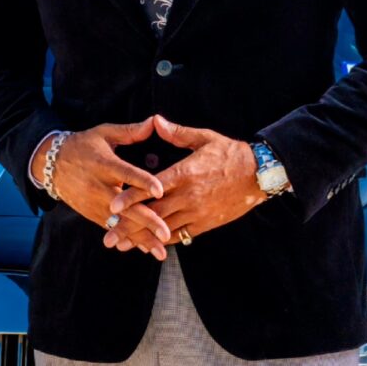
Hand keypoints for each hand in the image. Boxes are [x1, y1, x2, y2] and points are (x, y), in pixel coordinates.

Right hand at [33, 116, 172, 256]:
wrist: (51, 165)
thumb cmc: (83, 145)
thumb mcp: (104, 133)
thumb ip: (130, 131)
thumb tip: (154, 122)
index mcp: (105, 164)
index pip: (127, 174)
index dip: (143, 182)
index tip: (160, 191)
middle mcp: (100, 187)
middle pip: (126, 207)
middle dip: (147, 222)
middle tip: (166, 233)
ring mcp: (95, 204)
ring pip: (121, 224)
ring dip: (140, 238)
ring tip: (160, 252)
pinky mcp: (92, 214)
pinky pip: (112, 228)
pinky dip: (128, 239)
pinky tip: (145, 248)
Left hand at [103, 114, 266, 253]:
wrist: (259, 174)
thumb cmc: (229, 153)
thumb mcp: (204, 137)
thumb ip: (177, 132)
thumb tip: (155, 121)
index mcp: (185, 173)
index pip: (153, 188)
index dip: (131, 197)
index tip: (113, 206)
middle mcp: (189, 196)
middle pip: (154, 214)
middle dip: (129, 225)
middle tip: (108, 235)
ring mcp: (197, 212)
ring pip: (164, 229)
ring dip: (142, 237)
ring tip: (121, 244)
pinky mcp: (205, 224)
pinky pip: (181, 235)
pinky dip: (163, 240)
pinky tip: (147, 244)